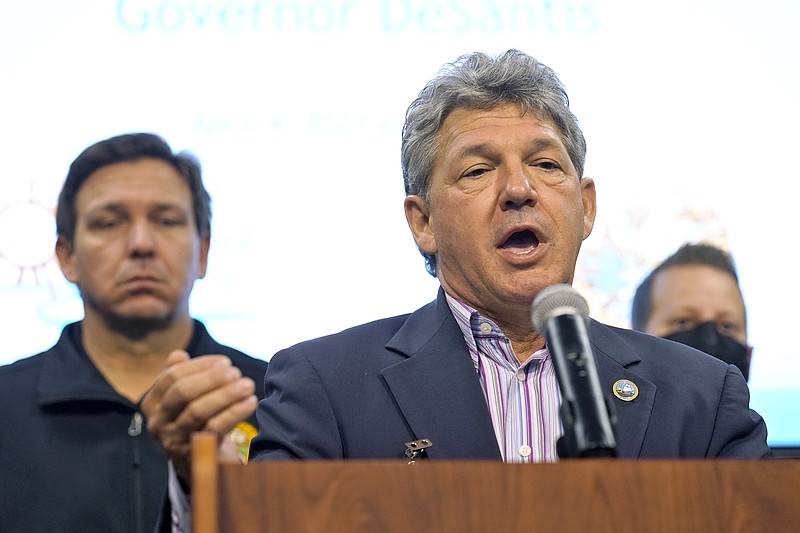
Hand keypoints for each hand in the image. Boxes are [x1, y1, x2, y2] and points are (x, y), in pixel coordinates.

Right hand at [140, 350, 257, 483]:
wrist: (200, 463)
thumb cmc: (195, 422)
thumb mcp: (185, 399)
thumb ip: (180, 376)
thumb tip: (178, 355)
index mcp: (152, 403)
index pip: (172, 376)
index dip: (200, 365)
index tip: (225, 362)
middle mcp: (157, 422)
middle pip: (183, 392)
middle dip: (212, 379)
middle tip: (236, 372)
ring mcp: (173, 439)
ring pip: (198, 410)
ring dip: (226, 394)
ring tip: (248, 385)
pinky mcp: (194, 454)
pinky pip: (215, 428)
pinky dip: (235, 412)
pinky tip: (251, 402)